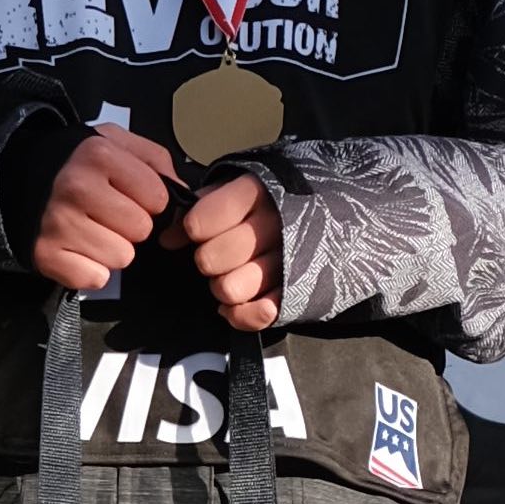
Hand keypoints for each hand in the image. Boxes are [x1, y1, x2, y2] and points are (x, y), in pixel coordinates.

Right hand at [30, 126, 175, 291]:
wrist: (18, 176)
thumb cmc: (76, 162)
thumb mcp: (114, 141)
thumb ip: (154, 160)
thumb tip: (183, 194)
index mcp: (99, 155)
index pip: (158, 197)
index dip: (150, 199)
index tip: (130, 193)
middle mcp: (77, 187)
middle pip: (141, 230)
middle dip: (131, 225)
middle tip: (108, 213)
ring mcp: (59, 223)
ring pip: (122, 257)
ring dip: (113, 248)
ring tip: (93, 229)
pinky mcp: (46, 254)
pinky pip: (96, 278)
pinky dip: (91, 268)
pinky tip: (79, 247)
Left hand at [181, 173, 282, 332]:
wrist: (337, 211)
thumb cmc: (271, 201)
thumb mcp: (236, 188)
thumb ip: (199, 208)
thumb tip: (168, 237)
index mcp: (256, 193)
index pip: (200, 222)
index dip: (193, 229)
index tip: (199, 228)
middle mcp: (274, 226)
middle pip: (210, 259)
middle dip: (206, 259)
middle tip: (217, 252)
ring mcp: (288, 262)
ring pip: (230, 289)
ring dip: (222, 286)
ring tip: (231, 274)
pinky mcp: (298, 293)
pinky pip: (259, 315)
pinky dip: (241, 314)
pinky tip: (237, 302)